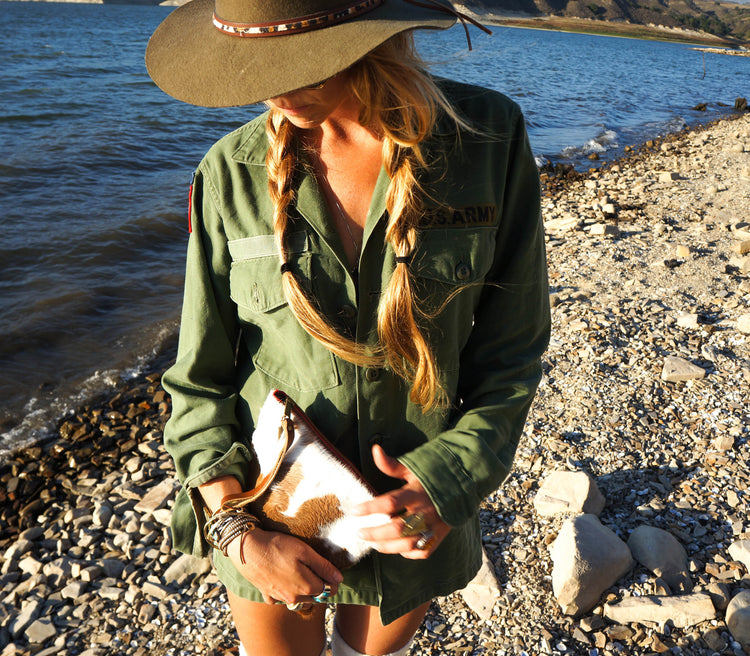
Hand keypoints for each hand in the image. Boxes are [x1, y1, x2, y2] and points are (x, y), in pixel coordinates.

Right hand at [227, 529, 342, 604]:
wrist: (248, 549)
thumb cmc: (277, 547)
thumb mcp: (305, 551)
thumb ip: (323, 566)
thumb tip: (339, 579)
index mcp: (306, 587)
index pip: (327, 590)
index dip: (331, 580)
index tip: (329, 570)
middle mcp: (294, 597)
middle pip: (314, 596)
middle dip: (318, 585)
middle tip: (313, 568)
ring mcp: (279, 598)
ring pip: (299, 599)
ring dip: (303, 590)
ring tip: (298, 572)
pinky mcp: (267, 596)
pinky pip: (280, 598)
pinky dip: (284, 591)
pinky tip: (281, 578)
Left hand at [353, 444, 450, 559]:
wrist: (463, 484)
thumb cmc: (432, 476)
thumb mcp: (412, 468)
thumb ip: (391, 465)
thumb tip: (374, 449)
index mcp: (416, 492)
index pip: (391, 502)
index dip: (371, 508)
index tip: (354, 511)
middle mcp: (425, 511)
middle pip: (398, 528)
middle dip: (375, 533)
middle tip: (359, 533)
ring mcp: (434, 526)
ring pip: (408, 544)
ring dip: (388, 547)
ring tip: (373, 543)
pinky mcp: (440, 536)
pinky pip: (423, 551)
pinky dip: (408, 554)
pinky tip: (396, 548)